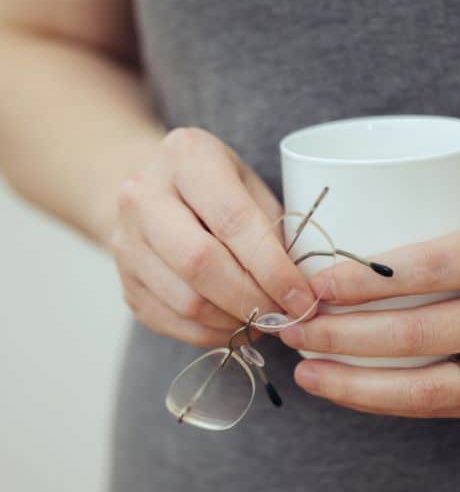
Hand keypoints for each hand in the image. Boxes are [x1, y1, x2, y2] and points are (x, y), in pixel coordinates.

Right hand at [109, 127, 315, 346]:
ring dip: (235, 322)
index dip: (273, 268)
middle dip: (253, 299)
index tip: (303, 298)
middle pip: (201, 264)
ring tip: (266, 320)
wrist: (157, 194)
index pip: (233, 221)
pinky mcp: (125, 283)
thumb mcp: (253, 187)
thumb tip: (300, 289)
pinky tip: (238, 326)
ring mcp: (125, 242)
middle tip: (286, 316)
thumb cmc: (221, 190)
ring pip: (186, 302)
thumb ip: (275, 229)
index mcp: (186, 157)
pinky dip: (214, 334)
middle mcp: (143, 196)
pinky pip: (173, 322)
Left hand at [279, 190, 459, 420]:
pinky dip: (395, 402)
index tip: (314, 276)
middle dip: (341, 333)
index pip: (430, 266)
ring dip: (356, 384)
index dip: (363, 276)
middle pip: (413, 331)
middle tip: (292, 325)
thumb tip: (415, 200)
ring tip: (307, 373)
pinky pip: (445, 407)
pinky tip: (358, 393)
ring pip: (423, 387)